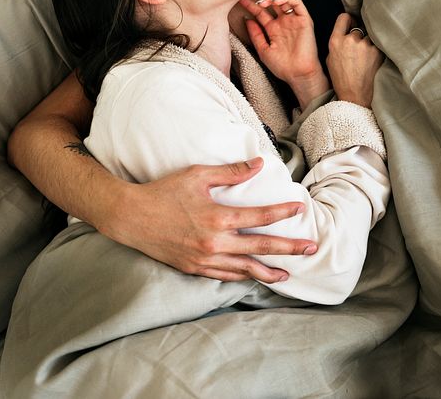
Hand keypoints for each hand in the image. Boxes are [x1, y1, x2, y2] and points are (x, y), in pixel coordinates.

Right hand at [100, 158, 317, 281]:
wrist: (130, 217)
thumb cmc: (164, 192)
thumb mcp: (198, 175)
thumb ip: (231, 172)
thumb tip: (258, 164)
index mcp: (218, 217)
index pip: (260, 217)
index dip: (282, 213)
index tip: (299, 210)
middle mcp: (214, 242)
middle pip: (260, 249)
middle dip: (288, 250)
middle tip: (310, 248)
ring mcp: (204, 259)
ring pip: (244, 269)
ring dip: (268, 272)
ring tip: (287, 275)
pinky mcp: (193, 268)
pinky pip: (224, 276)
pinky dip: (242, 276)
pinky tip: (252, 275)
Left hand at [240, 0, 327, 105]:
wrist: (298, 74)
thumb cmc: (282, 66)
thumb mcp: (263, 49)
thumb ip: (256, 34)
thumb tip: (247, 20)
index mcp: (274, 29)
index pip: (261, 13)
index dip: (251, 5)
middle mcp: (284, 23)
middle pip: (272, 3)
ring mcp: (294, 21)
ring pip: (284, 0)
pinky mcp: (304, 20)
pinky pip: (298, 4)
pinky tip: (277, 1)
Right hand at [326, 13, 383, 107]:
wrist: (355, 96)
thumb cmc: (341, 80)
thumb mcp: (330, 59)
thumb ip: (337, 43)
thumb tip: (345, 32)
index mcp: (335, 41)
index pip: (344, 17)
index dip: (349, 20)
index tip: (352, 24)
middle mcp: (349, 40)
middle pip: (358, 28)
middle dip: (359, 36)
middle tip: (359, 49)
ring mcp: (364, 45)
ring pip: (369, 37)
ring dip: (368, 44)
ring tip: (366, 59)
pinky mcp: (377, 51)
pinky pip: (377, 45)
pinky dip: (376, 51)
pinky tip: (372, 62)